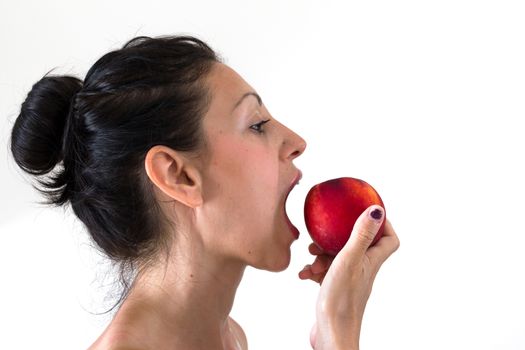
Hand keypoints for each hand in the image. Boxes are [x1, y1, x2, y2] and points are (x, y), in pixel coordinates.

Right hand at [299, 205, 399, 349]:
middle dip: (338, 237)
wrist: (331, 335)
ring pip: (337, 258)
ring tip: (311, 259)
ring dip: (321, 255)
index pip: (389, 239)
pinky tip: (304, 274)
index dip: (382, 224)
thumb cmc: (342, 301)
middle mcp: (363, 269)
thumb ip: (360, 235)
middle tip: (324, 237)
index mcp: (371, 261)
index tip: (364, 212)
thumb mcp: (349, 260)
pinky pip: (325, 273)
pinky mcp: (335, 290)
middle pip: (357, 244)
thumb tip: (377, 210)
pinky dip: (314, 270)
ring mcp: (349, 280)